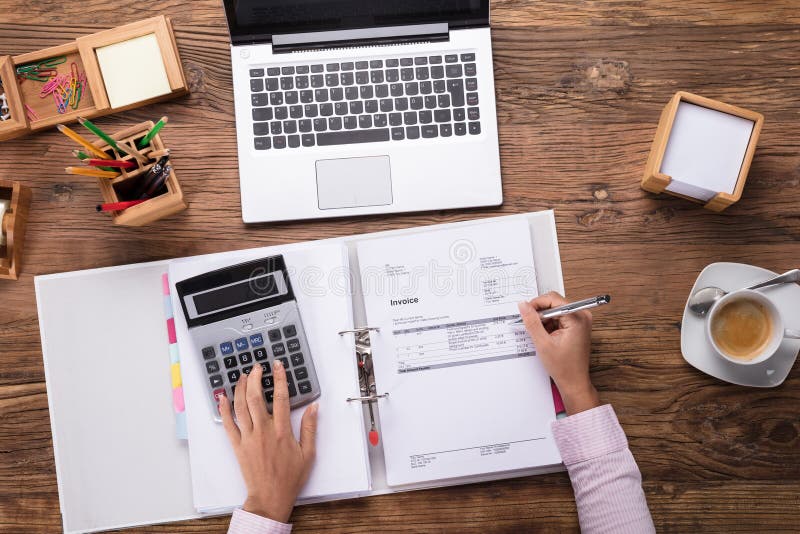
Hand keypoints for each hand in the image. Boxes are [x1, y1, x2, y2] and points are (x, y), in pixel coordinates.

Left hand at [220, 360, 317, 522]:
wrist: (270, 497)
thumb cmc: (289, 478)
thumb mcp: (308, 453)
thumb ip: (310, 428)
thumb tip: (314, 408)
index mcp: (282, 432)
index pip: (281, 398)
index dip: (279, 378)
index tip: (277, 366)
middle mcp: (263, 431)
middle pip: (255, 397)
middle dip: (255, 378)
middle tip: (256, 367)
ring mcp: (248, 438)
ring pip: (240, 407)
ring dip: (240, 389)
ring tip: (242, 376)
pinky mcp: (238, 446)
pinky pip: (228, 424)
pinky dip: (224, 409)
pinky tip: (223, 397)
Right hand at [518, 292, 599, 414]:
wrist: (574, 381)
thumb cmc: (564, 367)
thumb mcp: (543, 343)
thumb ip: (532, 321)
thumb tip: (523, 305)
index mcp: (577, 317)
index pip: (553, 299)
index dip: (536, 304)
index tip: (525, 312)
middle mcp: (582, 315)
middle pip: (554, 303)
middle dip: (540, 314)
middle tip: (532, 326)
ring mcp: (581, 320)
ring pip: (555, 310)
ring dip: (544, 320)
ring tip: (542, 336)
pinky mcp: (577, 325)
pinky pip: (559, 317)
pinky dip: (550, 324)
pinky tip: (547, 337)